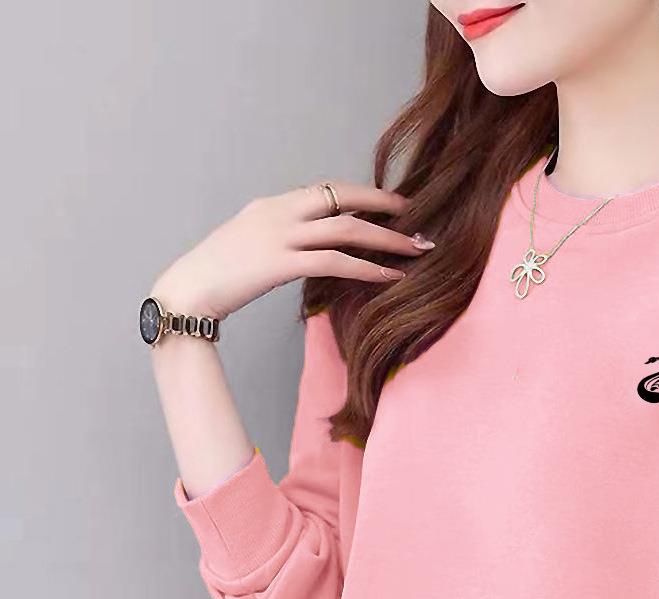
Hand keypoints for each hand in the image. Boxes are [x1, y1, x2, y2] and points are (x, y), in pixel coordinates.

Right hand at [150, 181, 430, 317]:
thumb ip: (278, 238)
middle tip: (415, 215)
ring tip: (417, 248)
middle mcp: (278, 212)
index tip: (389, 203)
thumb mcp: (248, 244)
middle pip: (342, 197)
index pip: (326, 190)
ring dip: (387, 238)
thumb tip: (307, 248)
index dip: (361, 194)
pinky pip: (336, 262)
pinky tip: (392, 277)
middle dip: (383, 204)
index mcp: (271, 205)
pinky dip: (369, 268)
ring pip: (346, 228)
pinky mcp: (280, 263)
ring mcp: (279, 235)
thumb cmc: (216, 276)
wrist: (185, 291)